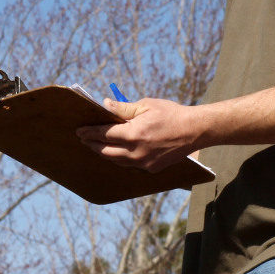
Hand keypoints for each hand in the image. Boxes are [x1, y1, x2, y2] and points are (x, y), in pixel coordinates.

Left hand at [76, 98, 207, 171]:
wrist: (195, 130)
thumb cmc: (171, 114)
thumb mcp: (146, 105)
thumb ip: (123, 108)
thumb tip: (104, 105)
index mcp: (133, 134)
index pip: (104, 134)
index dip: (90, 132)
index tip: (79, 130)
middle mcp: (136, 152)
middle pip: (106, 151)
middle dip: (93, 145)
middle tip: (84, 139)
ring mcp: (144, 163)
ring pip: (116, 161)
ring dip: (104, 153)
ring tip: (97, 146)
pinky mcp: (152, 168)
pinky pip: (130, 165)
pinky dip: (120, 158)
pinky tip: (116, 152)